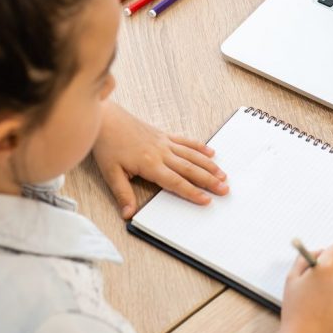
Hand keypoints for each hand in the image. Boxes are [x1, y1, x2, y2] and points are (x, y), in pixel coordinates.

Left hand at [91, 102, 226, 217]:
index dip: (192, 192)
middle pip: (190, 169)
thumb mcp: (111, 173)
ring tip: (223, 175)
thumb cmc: (108, 145)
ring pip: (192, 156)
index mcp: (150, 164)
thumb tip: (128, 214)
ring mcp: (164, 143)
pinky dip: (199, 147)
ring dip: (209, 165)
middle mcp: (162, 153)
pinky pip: (185, 141)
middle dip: (209, 180)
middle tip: (224, 189)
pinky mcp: (164, 135)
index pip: (175, 182)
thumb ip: (122, 193)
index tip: (206, 200)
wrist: (107, 119)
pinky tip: (211, 152)